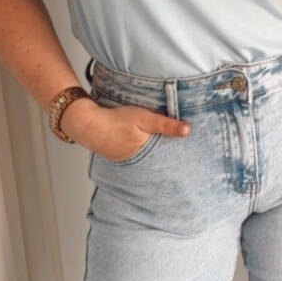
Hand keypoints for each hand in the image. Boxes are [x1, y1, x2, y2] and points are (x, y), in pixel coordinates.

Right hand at [60, 96, 189, 161]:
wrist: (88, 124)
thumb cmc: (115, 120)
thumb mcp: (144, 118)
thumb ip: (165, 124)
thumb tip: (188, 130)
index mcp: (147, 153)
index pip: (169, 159)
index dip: (181, 157)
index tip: (193, 156)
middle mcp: (139, 162)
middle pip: (160, 162)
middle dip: (171, 160)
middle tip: (188, 161)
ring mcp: (130, 162)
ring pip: (150, 161)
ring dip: (158, 158)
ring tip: (172, 158)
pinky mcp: (123, 158)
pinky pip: (139, 159)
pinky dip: (146, 155)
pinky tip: (151, 151)